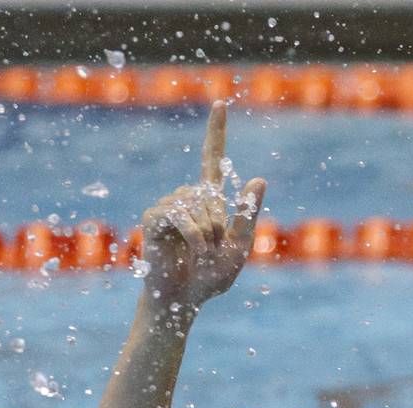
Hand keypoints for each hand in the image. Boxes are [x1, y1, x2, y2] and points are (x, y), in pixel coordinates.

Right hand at [138, 101, 268, 311]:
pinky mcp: (154, 218)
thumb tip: (259, 177)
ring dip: (207, 232)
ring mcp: (168, 205)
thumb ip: (248, 213)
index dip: (216, 131)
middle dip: (219, 224)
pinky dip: (193, 234)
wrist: (184, 300)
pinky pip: (179, 214)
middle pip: (211, 193)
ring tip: (201, 253)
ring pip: (197, 204)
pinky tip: (193, 250)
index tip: (220, 102)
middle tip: (212, 250)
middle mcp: (187, 198)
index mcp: (208, 201)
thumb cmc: (210, 277)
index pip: (212, 159)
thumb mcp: (239, 246)